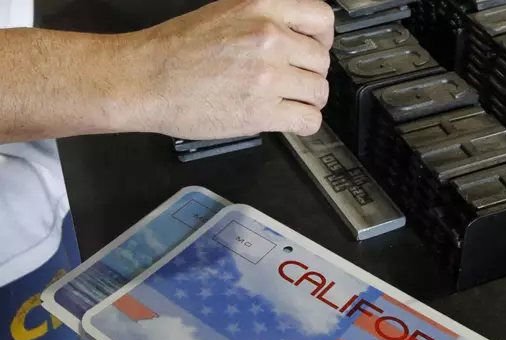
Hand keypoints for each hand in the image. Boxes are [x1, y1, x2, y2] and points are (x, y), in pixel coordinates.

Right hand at [124, 0, 333, 139]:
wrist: (145, 79)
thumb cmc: (176, 50)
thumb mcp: (226, 12)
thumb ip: (265, 20)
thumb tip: (296, 39)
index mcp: (262, 6)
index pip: (321, 19)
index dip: (322, 39)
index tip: (313, 50)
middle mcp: (270, 37)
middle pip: (322, 61)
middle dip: (310, 74)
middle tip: (291, 83)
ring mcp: (268, 75)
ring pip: (319, 92)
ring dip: (308, 100)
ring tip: (287, 102)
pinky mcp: (262, 110)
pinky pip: (309, 120)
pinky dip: (304, 123)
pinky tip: (288, 119)